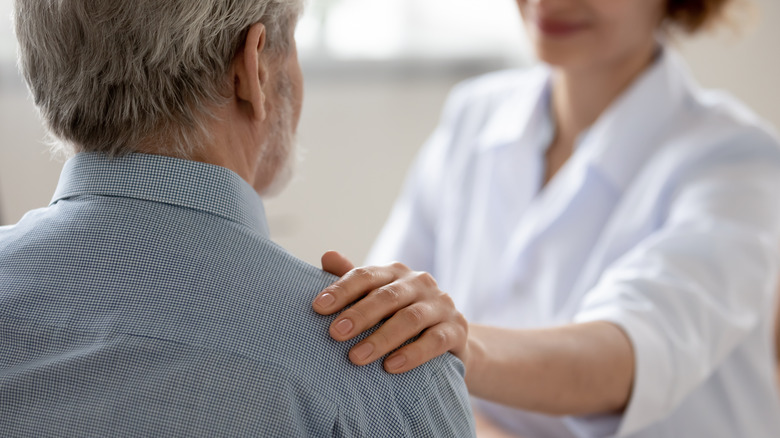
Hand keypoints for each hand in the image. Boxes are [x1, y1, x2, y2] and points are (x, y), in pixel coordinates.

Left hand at [314, 251, 468, 373]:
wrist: (448, 338)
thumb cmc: (401, 315)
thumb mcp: (377, 298)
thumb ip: (353, 281)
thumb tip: (326, 255)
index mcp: (396, 273)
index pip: (366, 276)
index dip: (342, 289)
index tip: (318, 307)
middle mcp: (420, 283)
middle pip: (387, 296)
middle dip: (359, 315)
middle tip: (334, 334)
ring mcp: (441, 305)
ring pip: (411, 319)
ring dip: (382, 339)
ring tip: (356, 358)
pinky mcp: (457, 329)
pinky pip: (435, 341)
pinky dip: (413, 353)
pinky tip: (391, 366)